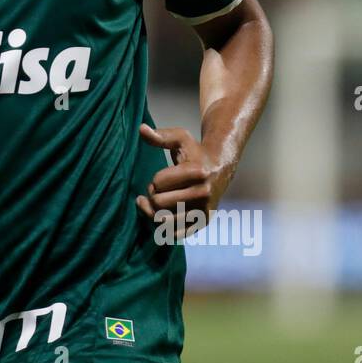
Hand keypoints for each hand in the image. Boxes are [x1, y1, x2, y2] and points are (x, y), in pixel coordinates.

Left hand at [135, 123, 232, 239]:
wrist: (220, 168)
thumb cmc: (195, 152)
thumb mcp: (180, 138)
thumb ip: (161, 136)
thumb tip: (141, 129)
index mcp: (197, 172)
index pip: (159, 182)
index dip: (154, 180)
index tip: (159, 179)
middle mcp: (203, 193)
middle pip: (159, 203)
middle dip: (152, 196)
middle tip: (157, 191)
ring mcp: (204, 210)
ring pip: (164, 221)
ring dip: (153, 212)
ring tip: (155, 203)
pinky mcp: (202, 222)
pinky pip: (174, 234)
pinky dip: (162, 228)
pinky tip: (160, 216)